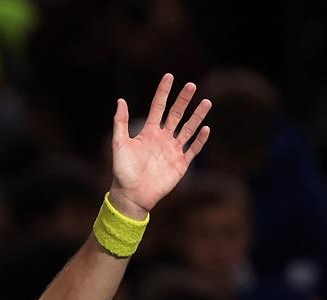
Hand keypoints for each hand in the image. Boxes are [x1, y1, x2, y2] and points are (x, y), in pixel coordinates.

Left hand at [110, 73, 211, 217]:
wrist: (131, 195)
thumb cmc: (122, 171)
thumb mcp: (119, 144)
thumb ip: (121, 123)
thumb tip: (120, 100)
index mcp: (148, 132)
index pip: (158, 107)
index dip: (163, 92)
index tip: (169, 76)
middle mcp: (162, 138)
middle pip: (176, 115)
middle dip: (183, 100)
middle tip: (191, 85)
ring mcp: (173, 150)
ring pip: (188, 129)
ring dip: (197, 116)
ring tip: (207, 102)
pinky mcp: (180, 164)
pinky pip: (193, 149)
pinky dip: (200, 140)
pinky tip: (206, 128)